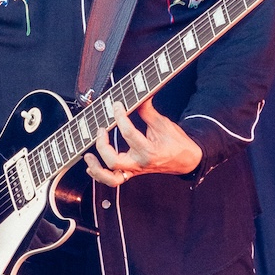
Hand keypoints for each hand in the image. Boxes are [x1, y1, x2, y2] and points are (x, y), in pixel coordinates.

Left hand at [85, 99, 202, 187]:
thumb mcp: (163, 123)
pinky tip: (91, 166)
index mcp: (149, 151)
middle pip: (114, 161)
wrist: (186, 160)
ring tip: (89, 156)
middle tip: (101, 129)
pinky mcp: (132, 173)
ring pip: (112, 179)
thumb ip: (147, 111)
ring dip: (97, 168)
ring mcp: (135, 171)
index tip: (115, 105)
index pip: (129, 134)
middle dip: (102, 145)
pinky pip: (113, 180)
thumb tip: (137, 95)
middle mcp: (140, 164)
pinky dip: (100, 175)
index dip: (120, 117)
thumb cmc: (176, 142)